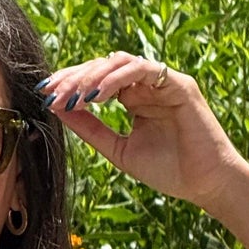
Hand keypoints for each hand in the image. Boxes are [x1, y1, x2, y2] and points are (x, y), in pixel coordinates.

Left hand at [37, 55, 248, 214]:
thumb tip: (59, 110)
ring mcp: (163, 82)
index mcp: (134, 98)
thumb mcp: (118, 149)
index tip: (44, 94)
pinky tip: (97, 94)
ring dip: (92, 76)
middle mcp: (147, 86)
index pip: (97, 80)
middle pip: (103, 67)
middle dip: (74, 77)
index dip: (70, 84)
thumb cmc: (168, 170)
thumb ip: (91, 129)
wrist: (205, 185)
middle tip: (50, 92)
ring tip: (72, 94)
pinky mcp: (179, 84)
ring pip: (120, 63)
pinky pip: (143, 70)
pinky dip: (117, 79)